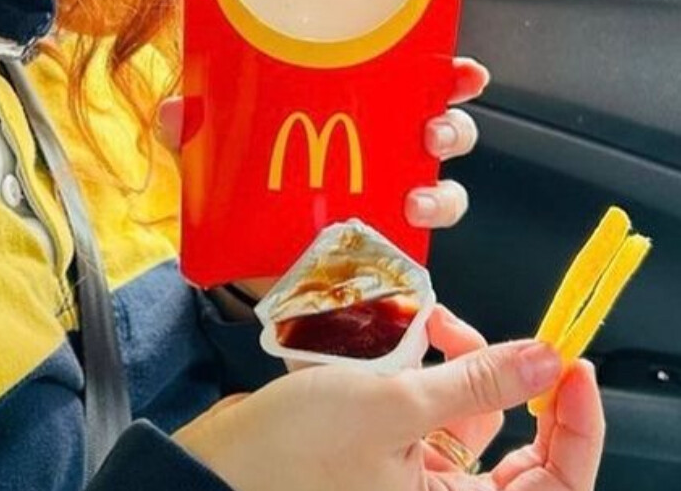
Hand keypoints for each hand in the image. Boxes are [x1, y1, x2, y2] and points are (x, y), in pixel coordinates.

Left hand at [156, 56, 489, 298]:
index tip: (462, 69)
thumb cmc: (244, 188)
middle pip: (440, 128)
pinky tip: (409, 238)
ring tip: (417, 198)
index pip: (408, 82)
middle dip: (452, 125)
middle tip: (433, 131)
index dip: (445, 72)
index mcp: (354, 113)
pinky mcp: (385, 249)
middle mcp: (382, 151)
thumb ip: (195, 130)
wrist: (243, 267)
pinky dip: (423, 244)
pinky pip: (422, 246)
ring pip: (442, 186)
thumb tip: (175, 111)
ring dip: (442, 189)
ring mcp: (387, 200)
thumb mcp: (215, 152)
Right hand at [172, 336, 604, 490]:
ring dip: (458, 364)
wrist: (220, 463)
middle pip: (517, 450)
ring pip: (468, 420)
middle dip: (506, 383)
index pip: (556, 481)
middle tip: (496, 338)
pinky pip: (426, 411)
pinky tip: (399, 335)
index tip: (570, 364)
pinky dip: (421, 370)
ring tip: (429, 322)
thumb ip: (475, 383)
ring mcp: (415, 481)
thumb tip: (546, 360)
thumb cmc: (295, 452)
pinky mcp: (388, 455)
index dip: (576, 426)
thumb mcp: (391, 406)